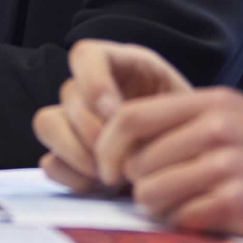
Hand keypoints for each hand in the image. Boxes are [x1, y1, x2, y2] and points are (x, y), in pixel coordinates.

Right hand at [33, 39, 191, 191]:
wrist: (195, 163)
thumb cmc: (193, 130)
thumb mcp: (184, 109)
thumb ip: (154, 112)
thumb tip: (115, 132)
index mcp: (120, 65)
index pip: (85, 55)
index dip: (92, 81)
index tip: (115, 113)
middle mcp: (92, 88)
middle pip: (68, 93)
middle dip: (92, 129)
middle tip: (119, 158)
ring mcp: (75, 122)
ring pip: (47, 122)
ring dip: (75, 151)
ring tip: (108, 176)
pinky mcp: (69, 156)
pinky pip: (50, 161)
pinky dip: (71, 176)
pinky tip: (98, 187)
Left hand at [95, 85, 242, 242]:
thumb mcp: (239, 120)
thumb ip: (187, 123)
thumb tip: (122, 141)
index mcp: (215, 102)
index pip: (131, 117)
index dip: (107, 147)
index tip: (106, 170)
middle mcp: (219, 127)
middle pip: (136, 160)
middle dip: (137, 184)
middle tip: (158, 195)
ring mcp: (229, 165)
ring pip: (152, 192)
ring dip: (160, 208)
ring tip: (187, 206)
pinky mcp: (238, 203)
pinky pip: (181, 218)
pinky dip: (187, 224)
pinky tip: (210, 218)